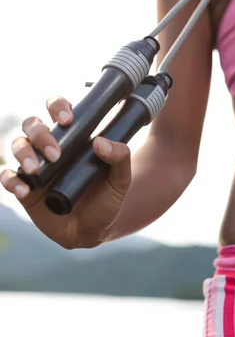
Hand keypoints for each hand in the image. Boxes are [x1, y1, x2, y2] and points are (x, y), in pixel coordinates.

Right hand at [0, 96, 131, 248]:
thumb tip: (99, 142)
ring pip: (17, 144)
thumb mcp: (120, 180)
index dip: (58, 106)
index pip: (58, 108)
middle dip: (40, 134)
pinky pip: (7, 177)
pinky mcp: (24, 186)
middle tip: (56, 154)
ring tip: (35, 171)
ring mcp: (35, 165)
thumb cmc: (107, 198)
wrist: (93, 230)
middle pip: (33, 123)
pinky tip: (23, 191)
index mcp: (73, 136)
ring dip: (23, 153)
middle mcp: (50, 145)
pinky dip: (10, 181)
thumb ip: (120, 159)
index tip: (67, 119)